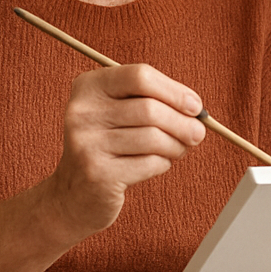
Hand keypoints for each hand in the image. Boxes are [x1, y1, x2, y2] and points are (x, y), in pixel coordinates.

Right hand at [42, 64, 206, 241]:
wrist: (73, 195)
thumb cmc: (109, 147)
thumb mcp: (120, 114)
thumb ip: (154, 102)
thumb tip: (196, 110)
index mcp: (88, 87)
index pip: (140, 76)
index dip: (175, 91)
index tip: (195, 107)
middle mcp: (82, 112)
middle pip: (150, 109)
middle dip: (182, 123)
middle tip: (197, 134)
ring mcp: (87, 143)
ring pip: (153, 137)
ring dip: (176, 145)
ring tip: (179, 150)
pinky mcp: (98, 173)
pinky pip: (150, 163)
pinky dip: (163, 163)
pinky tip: (157, 164)